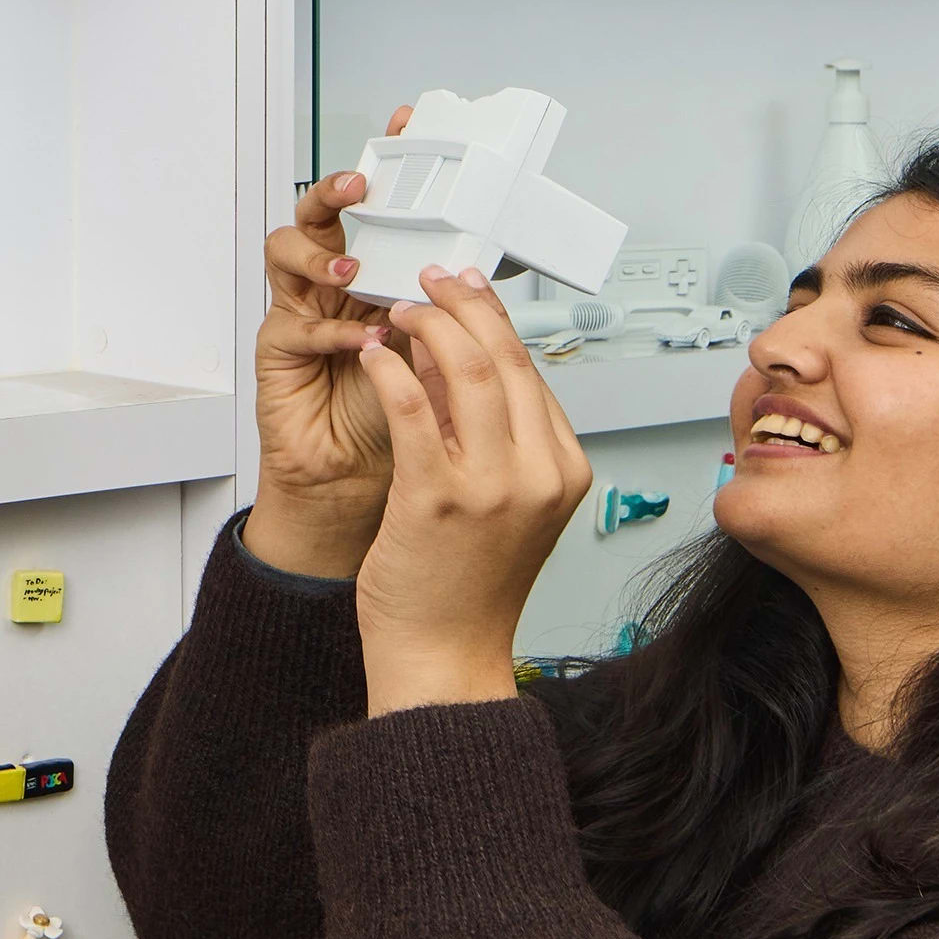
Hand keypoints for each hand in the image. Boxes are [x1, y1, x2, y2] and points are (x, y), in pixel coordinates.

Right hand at [242, 107, 412, 578]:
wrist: (366, 489)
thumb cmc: (405, 428)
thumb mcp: (446, 359)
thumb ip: (458, 317)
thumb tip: (493, 277)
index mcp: (378, 276)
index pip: (378, 205)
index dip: (387, 160)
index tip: (406, 121)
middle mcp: (336, 286)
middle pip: (321, 213)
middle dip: (336, 189)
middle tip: (361, 182)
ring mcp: (302, 313)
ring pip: (287, 252)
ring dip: (321, 252)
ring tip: (354, 268)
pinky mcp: (280, 353)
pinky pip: (295, 326)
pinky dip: (334, 333)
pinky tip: (365, 345)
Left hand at [351, 267, 591, 715]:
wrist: (443, 655)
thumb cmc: (466, 587)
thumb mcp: (506, 501)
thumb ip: (493, 435)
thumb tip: (459, 361)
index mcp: (562, 471)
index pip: (533, 372)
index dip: (493, 321)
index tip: (465, 292)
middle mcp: (537, 474)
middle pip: (508, 360)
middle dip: (464, 306)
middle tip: (432, 282)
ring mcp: (492, 487)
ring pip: (469, 371)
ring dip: (429, 327)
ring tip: (400, 311)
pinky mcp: (438, 498)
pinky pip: (415, 408)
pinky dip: (392, 369)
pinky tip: (376, 355)